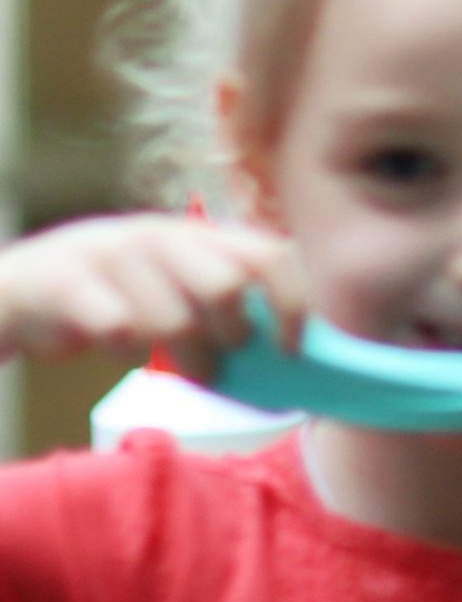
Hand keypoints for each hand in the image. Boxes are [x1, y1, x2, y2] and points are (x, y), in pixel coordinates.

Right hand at [0, 215, 303, 381]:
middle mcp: (162, 235)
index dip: (291, 302)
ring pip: (173, 320)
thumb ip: (223, 302)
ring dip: (185, 359)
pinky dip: (127, 352)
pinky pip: (117, 329)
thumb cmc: (115, 296)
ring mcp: (113, 254)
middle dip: (233, 335)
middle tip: (223, 362)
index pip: (269, 254)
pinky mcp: (68, 283)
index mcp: (200, 233)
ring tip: (179, 368)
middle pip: (226, 287)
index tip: (293, 348)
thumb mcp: (174, 284)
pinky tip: (121, 348)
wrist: (19, 288)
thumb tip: (284, 350)